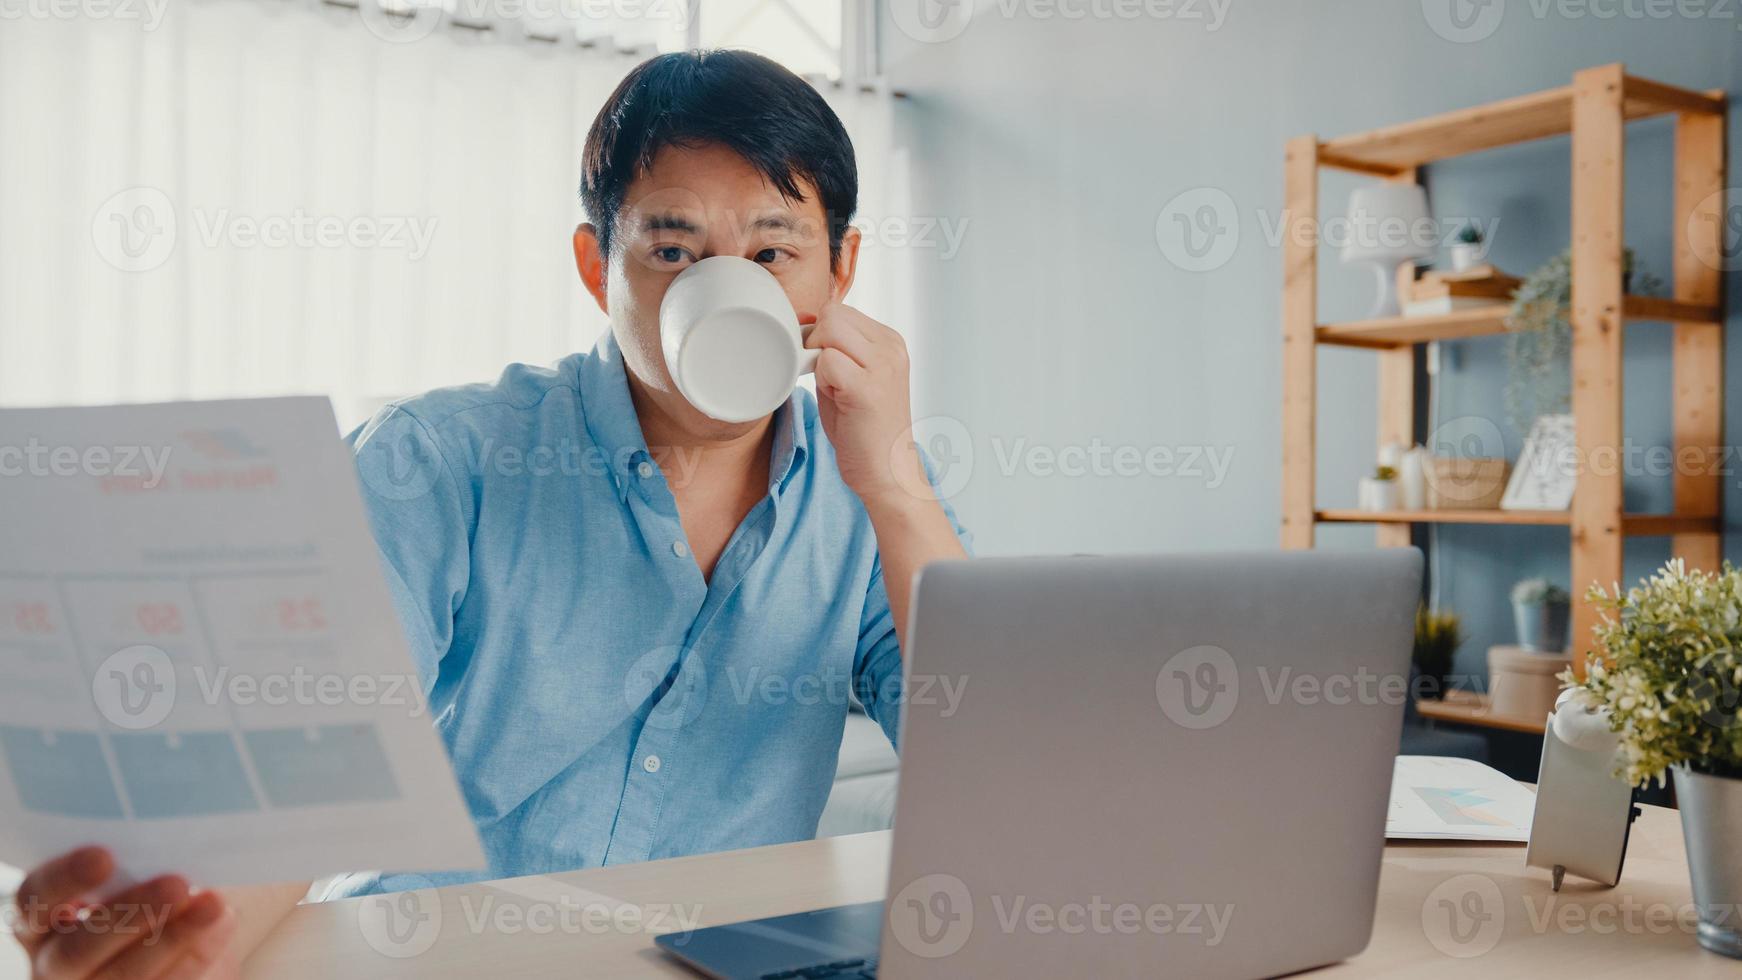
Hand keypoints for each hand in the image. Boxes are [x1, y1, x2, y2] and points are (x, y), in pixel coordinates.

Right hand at [12, 846, 239, 979]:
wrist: (190, 938)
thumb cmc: (153, 890)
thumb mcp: (141, 871)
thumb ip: (143, 861)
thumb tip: (174, 841)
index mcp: (44, 917)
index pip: (35, 899)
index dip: (65, 880)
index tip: (104, 857)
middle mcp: (55, 960)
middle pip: (75, 949)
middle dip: (128, 916)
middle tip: (176, 884)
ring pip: (120, 977)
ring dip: (170, 940)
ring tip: (213, 905)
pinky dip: (193, 958)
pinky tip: (222, 924)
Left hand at [805, 303, 929, 505]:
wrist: (887, 472)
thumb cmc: (863, 429)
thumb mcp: (850, 377)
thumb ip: (831, 348)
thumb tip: (804, 321)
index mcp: (890, 341)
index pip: (841, 310)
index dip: (821, 333)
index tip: (824, 364)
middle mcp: (891, 347)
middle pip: (834, 313)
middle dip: (818, 342)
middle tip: (829, 379)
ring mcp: (883, 365)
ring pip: (830, 329)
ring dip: (821, 360)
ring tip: (836, 390)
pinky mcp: (868, 387)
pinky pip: (826, 361)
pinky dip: (822, 380)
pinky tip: (839, 401)